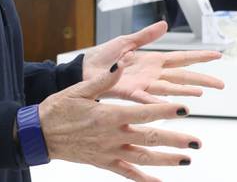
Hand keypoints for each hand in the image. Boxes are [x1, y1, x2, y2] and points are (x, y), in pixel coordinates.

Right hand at [39, 60, 198, 181]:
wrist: (40, 134)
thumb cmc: (58, 109)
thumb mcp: (79, 89)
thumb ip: (104, 81)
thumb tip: (122, 65)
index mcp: (108, 115)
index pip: (144, 112)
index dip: (166, 111)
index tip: (185, 108)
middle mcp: (112, 135)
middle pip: (150, 137)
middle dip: (176, 139)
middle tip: (197, 142)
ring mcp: (109, 152)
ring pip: (144, 158)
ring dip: (167, 159)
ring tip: (187, 159)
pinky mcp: (104, 163)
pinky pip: (128, 173)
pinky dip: (145, 180)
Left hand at [82, 21, 223, 103]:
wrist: (85, 69)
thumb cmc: (104, 56)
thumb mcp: (127, 41)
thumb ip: (146, 35)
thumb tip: (165, 24)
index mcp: (153, 60)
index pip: (182, 58)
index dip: (200, 57)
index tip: (218, 56)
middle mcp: (152, 74)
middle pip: (182, 75)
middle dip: (202, 79)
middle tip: (221, 84)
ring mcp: (143, 84)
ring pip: (170, 88)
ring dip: (185, 90)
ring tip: (201, 93)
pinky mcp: (130, 93)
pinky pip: (146, 98)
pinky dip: (158, 102)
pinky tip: (170, 106)